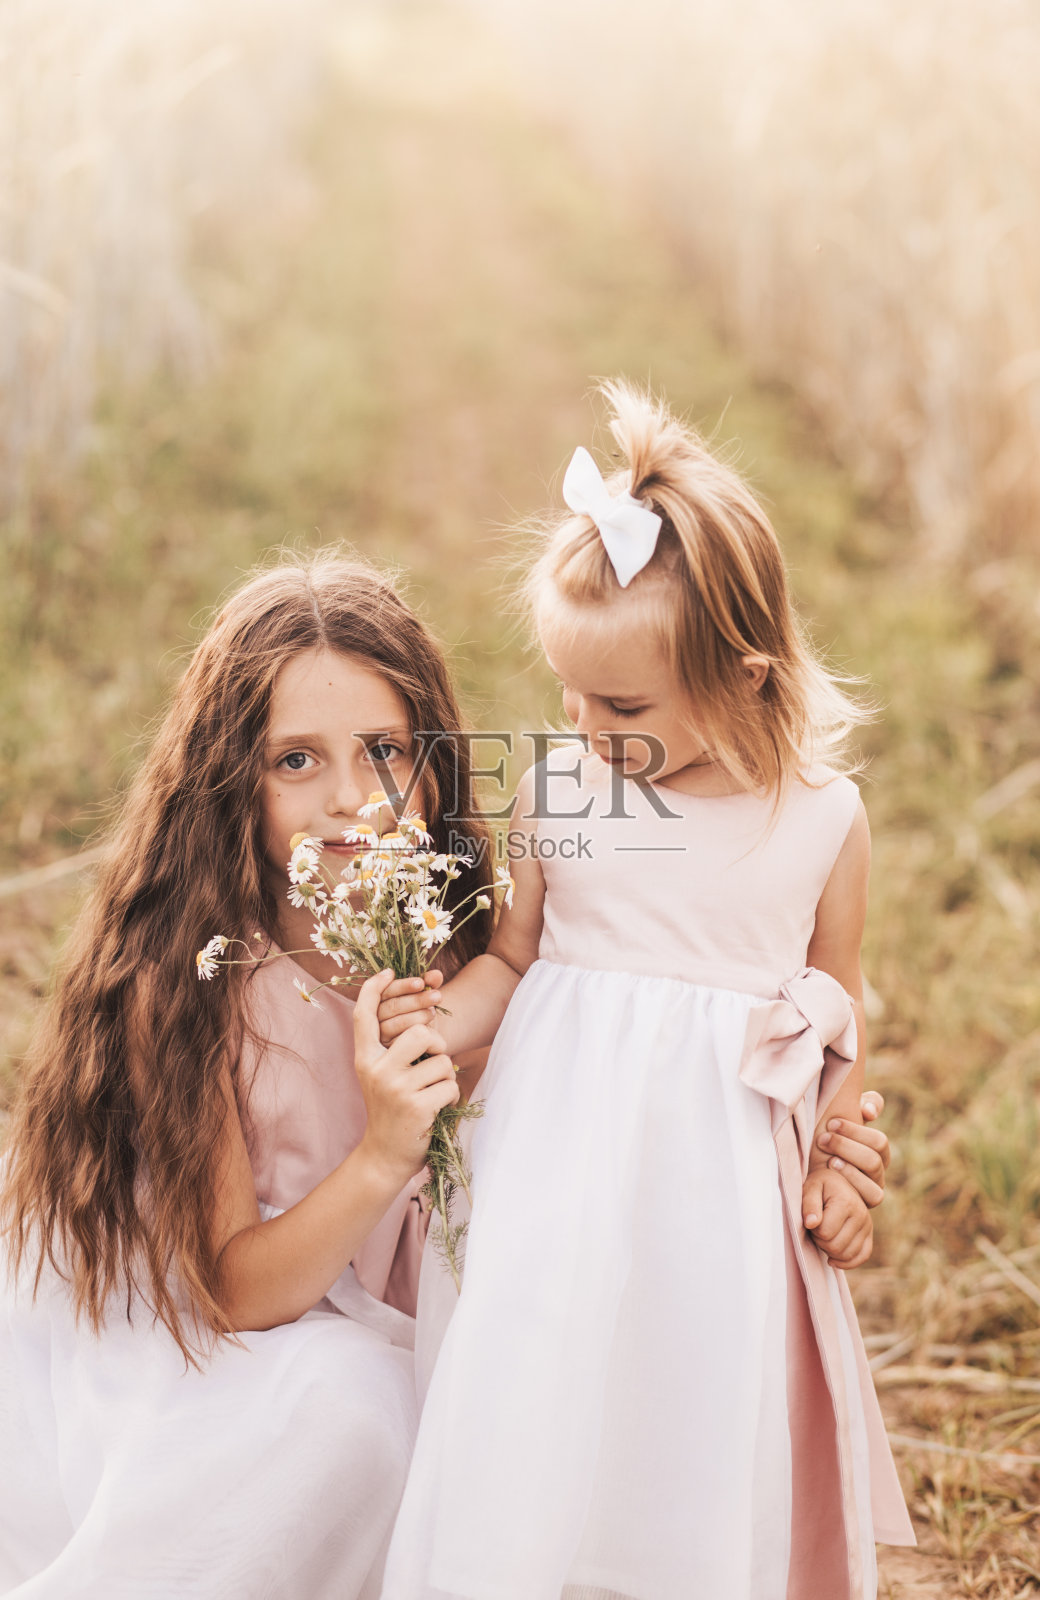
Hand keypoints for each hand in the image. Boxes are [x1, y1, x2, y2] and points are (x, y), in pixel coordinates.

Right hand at [353, 971, 458, 1183]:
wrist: (384, 1155)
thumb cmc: (390, 1110)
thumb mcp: (380, 1077)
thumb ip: (391, 1049)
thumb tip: (422, 1017)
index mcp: (365, 1059)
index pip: (364, 1016)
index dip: (374, 989)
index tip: (388, 972)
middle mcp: (376, 1070)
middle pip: (419, 1031)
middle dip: (436, 1044)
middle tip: (433, 1062)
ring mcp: (395, 1088)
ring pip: (442, 1060)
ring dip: (446, 1076)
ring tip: (433, 1093)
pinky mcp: (416, 1106)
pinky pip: (450, 1085)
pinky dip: (451, 1097)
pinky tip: (437, 1109)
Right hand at [376, 968, 444, 1043]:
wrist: (427, 1043)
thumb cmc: (423, 1014)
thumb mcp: (427, 997)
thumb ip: (430, 983)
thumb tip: (436, 974)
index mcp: (379, 1002)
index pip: (384, 991)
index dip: (402, 986)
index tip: (421, 983)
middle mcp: (375, 1020)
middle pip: (390, 1007)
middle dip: (416, 999)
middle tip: (437, 996)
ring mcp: (380, 1038)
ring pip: (395, 1024)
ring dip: (418, 1016)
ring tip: (433, 1012)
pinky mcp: (390, 1053)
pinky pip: (402, 1042)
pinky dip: (419, 1034)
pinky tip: (432, 1031)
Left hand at [802, 1168, 872, 1269]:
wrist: (838, 1180)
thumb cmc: (820, 1184)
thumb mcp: (810, 1187)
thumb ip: (809, 1204)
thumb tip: (811, 1223)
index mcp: (846, 1202)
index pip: (825, 1233)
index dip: (813, 1230)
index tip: (812, 1219)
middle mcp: (861, 1214)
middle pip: (835, 1247)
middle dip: (820, 1241)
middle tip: (817, 1227)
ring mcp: (868, 1225)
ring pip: (846, 1255)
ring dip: (830, 1250)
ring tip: (825, 1234)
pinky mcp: (869, 1234)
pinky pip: (862, 1257)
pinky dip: (846, 1262)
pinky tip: (833, 1258)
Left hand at [814, 1091, 889, 1208]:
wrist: (813, 1168)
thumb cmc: (829, 1136)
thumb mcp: (845, 1115)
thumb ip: (864, 1104)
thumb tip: (870, 1112)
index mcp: (876, 1150)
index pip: (878, 1142)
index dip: (856, 1131)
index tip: (831, 1123)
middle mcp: (878, 1170)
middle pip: (874, 1159)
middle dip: (846, 1147)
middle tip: (822, 1139)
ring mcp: (873, 1188)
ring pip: (874, 1180)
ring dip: (850, 1168)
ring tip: (829, 1160)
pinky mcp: (865, 1205)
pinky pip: (870, 1197)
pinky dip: (852, 1185)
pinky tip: (832, 1176)